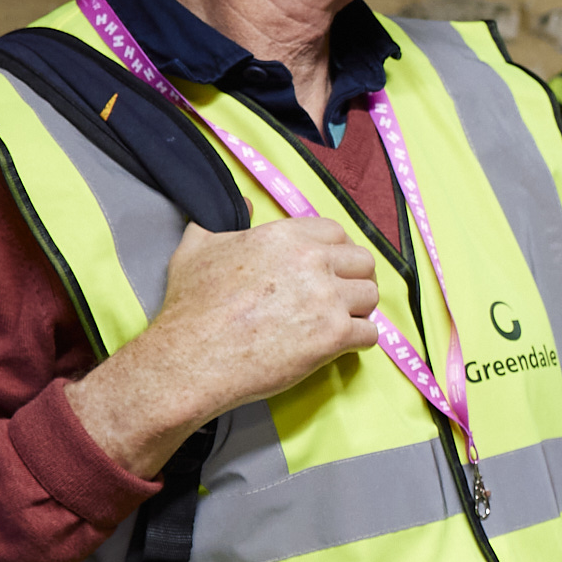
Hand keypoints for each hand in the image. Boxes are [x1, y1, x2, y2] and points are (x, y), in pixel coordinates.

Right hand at [70, 216, 382, 472]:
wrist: (191, 357)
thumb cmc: (191, 306)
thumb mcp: (198, 248)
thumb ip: (225, 223)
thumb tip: (244, 204)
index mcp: (285, 236)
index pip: (336, 232)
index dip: (335, 251)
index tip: (328, 268)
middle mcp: (312, 261)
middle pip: (363, 261)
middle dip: (354, 278)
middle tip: (338, 297)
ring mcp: (327, 298)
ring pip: (371, 296)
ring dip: (359, 310)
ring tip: (338, 321)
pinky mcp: (334, 335)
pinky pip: (371, 334)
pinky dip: (359, 341)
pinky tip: (340, 344)